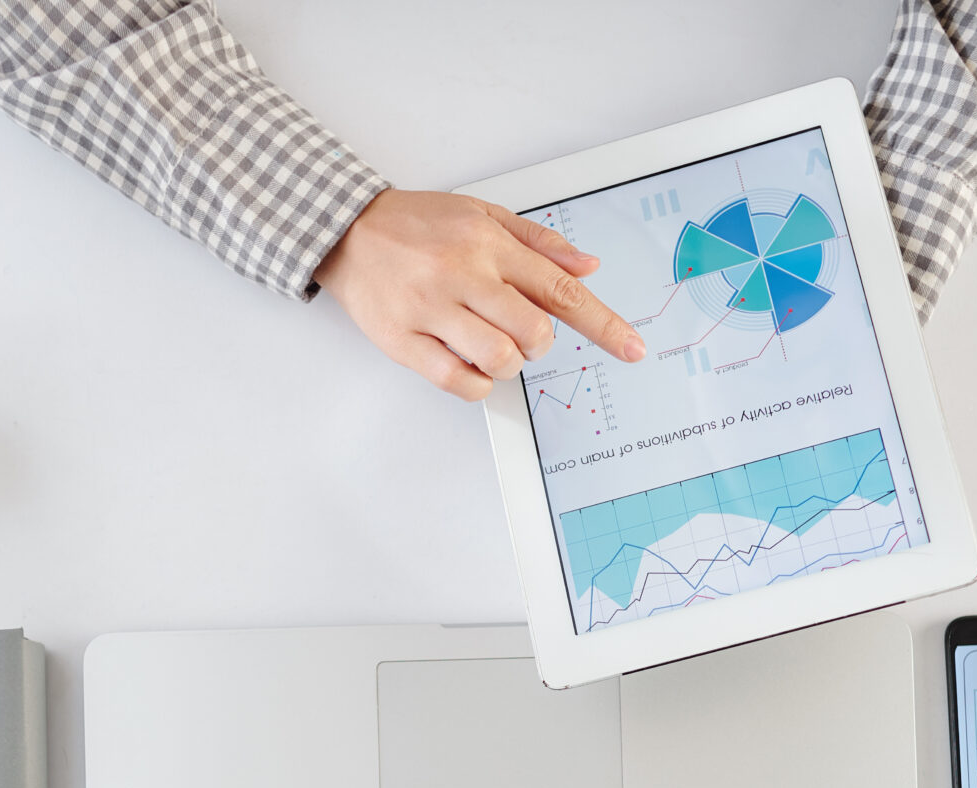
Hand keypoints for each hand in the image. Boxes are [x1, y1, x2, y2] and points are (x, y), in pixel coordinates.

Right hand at [313, 189, 644, 400]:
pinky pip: (458, 381)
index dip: (603, 324)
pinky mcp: (403, 339)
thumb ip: (538, 243)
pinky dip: (477, 383)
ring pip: (499, 358)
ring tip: (491, 346)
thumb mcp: (482, 214)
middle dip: (540, 344)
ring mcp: (431, 308)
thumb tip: (587, 267)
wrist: (343, 228)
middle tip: (523, 334)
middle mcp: (462, 273)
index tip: (632, 348)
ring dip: (509, 364)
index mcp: (488, 243)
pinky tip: (470, 364)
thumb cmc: (415, 224)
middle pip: (535, 331)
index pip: (560, 289)